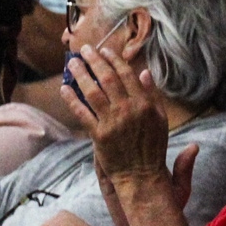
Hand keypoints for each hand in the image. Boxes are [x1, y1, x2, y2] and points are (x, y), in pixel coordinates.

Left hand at [60, 39, 171, 180]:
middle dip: (94, 61)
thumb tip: (144, 72)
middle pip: (107, 79)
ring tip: (72, 64)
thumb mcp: (161, 118)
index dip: (114, 60)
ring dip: (81, 75)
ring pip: (92, 93)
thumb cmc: (153, 147)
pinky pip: (82, 114)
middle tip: (84, 49)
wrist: (141, 175)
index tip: (105, 50)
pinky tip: (64, 88)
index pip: (126, 74)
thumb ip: (153, 94)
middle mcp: (127, 110)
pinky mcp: (98, 135)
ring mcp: (111, 122)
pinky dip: (72, 100)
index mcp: (144, 103)